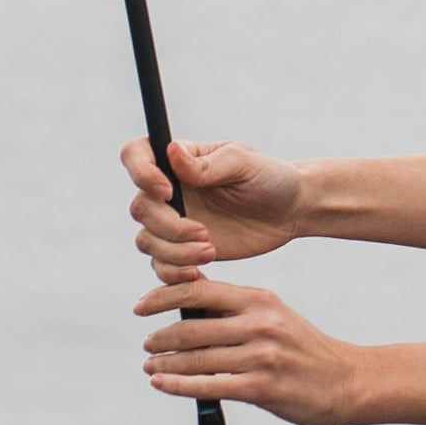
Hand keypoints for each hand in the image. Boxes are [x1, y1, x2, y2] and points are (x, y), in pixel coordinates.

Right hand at [125, 132, 303, 271]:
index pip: (135, 155)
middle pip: (140, 208)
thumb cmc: (269, 178)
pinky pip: (160, 267)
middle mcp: (168, 191)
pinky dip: (174, 273)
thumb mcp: (243, 164)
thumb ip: (206, 164)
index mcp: (178, 160)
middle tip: (203, 233)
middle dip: (168, 226)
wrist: (289, 211)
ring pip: (147, 241)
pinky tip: (200, 270)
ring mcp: (173, 222)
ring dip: (175, 252)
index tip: (168, 191)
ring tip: (210, 251)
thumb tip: (172, 151)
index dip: (141, 173)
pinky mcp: (182, 251)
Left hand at [139, 268, 368, 424]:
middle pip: (193, 327)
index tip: (141, 307)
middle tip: (147, 345)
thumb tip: (188, 298)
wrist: (347, 381)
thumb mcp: (274, 315)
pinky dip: (179, 386)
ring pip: (197, 359)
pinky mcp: (263, 388)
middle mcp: (260, 324)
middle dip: (162, 337)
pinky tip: (162, 384)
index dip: (164, 296)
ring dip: (166, 364)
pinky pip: (210, 386)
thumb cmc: (303, 349)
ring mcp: (262, 356)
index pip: (200, 290)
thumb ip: (235, 308)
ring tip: (151, 367)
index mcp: (260, 300)